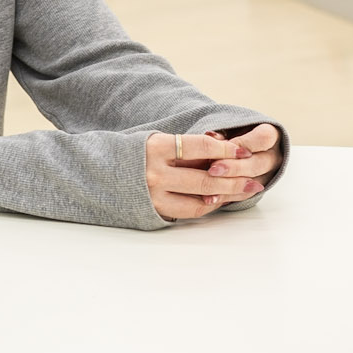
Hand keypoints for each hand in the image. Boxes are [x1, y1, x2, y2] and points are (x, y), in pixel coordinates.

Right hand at [144, 126, 276, 221]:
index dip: (226, 150)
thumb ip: (185, 147)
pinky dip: (207, 206)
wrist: (98, 173)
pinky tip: (220, 200)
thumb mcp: (156, 140)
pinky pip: (188, 211)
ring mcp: (154, 194)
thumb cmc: (134, 152)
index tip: (244, 151)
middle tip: (254, 180)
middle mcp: (155, 172)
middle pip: (205, 178)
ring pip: (200, 199)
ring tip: (244, 191)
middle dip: (234, 180)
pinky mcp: (154, 210)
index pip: (200, 147)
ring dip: (226, 196)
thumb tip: (224, 148)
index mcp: (157, 147)